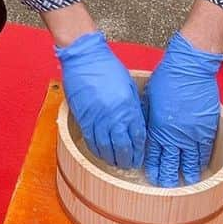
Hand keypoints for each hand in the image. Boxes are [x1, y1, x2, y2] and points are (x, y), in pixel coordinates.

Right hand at [56, 30, 145, 169]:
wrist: (85, 58)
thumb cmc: (107, 67)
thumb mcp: (129, 85)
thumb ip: (133, 106)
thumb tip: (136, 123)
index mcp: (129, 108)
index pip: (138, 138)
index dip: (139, 152)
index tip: (139, 158)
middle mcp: (114, 116)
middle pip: (123, 147)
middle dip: (127, 160)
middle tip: (128, 165)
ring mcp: (98, 118)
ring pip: (106, 147)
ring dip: (111, 158)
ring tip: (115, 162)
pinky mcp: (83, 118)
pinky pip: (91, 140)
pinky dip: (96, 150)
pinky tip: (100, 153)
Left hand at [143, 32, 222, 186]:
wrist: (189, 69)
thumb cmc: (166, 78)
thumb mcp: (147, 98)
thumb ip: (147, 116)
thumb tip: (144, 127)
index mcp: (158, 128)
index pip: (154, 154)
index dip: (153, 167)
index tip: (152, 177)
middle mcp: (175, 135)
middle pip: (171, 162)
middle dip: (168, 176)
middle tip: (167, 187)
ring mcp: (192, 133)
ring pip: (190, 160)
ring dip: (188, 172)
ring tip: (187, 182)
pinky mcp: (207, 128)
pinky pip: (204, 150)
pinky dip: (202, 160)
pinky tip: (201, 167)